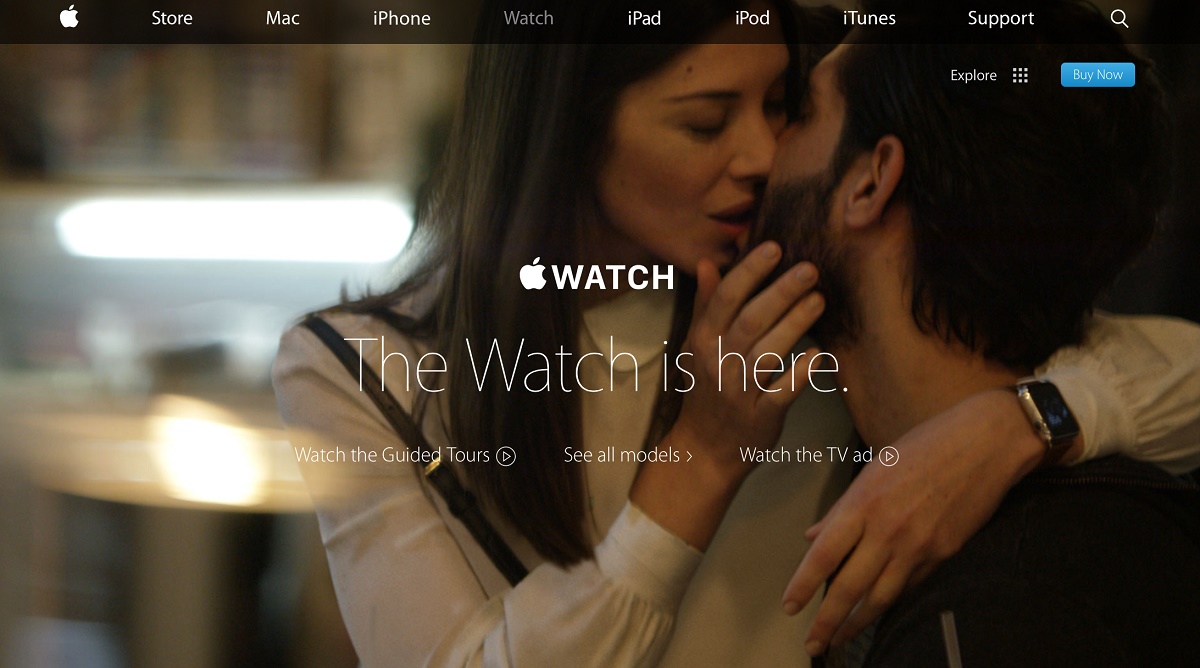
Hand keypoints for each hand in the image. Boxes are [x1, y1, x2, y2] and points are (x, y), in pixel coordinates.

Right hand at [673, 242, 823, 477]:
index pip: (726, 299)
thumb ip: (706, 304)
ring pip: (767, 352)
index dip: (750, 271)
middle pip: (750, 321)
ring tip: (819, 300)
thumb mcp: (697, 346)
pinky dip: (801, 373)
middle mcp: (718, 363)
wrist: (703, 450)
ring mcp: (738, 392)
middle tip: (810, 269)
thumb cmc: (706, 390)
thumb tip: (706, 262)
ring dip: (795, 324)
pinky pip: (783, 392)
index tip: (775, 247)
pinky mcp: (760, 417)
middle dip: (780, 292)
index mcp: (702, 341)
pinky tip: (819, 354)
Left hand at [781, 388, 1050, 654]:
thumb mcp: (874, 467)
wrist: (986, 442)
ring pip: (881, 596)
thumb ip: (841, 508)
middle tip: (813, 644)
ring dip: (858, 623)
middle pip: (849, 587)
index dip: (803, 585)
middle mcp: (888, 529)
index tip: (790, 606)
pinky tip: (878, 612)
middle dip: (827, 621)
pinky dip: (891, 602)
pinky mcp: (944, 553)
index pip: (823, 555)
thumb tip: (812, 536)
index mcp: (863, 503)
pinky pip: (910, 586)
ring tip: (841, 638)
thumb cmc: (926, 445)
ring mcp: (919, 545)